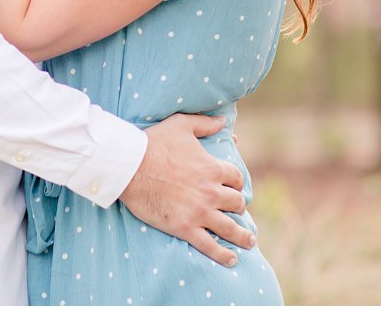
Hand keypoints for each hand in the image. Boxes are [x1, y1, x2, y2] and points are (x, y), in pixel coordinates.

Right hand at [119, 114, 254, 267]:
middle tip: (238, 214)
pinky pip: (210, 245)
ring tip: (249, 241)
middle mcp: (211, 191)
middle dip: (239, 208)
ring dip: (242, 235)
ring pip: (229, 228)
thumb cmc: (154, 143)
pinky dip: (223, 255)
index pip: (236, 179)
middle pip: (236, 204)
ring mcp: (200, 212)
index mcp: (213, 168)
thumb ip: (205, 123)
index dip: (237, 184)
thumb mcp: (182, 125)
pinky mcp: (185, 227)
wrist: (130, 166)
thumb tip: (223, 120)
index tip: (235, 190)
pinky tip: (232, 260)